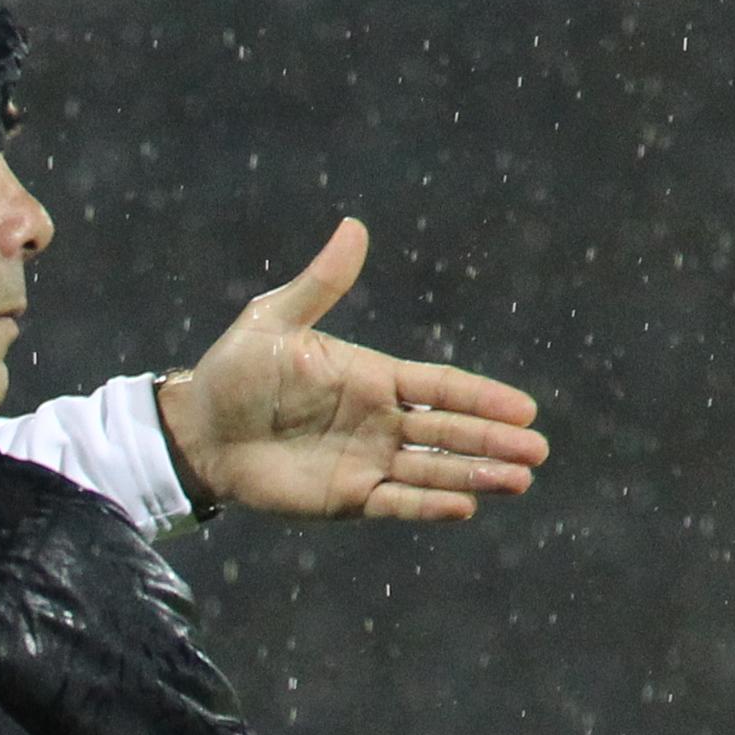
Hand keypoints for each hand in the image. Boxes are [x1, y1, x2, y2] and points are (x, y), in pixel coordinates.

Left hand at [157, 222, 546, 523]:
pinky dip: (426, 506)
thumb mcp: (275, 321)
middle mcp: (379, 421)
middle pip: (449, 431)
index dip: (482, 398)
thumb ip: (319, 285)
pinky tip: (463, 506)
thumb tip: (353, 228)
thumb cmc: (235, 371)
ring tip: (520, 481)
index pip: (441, 387)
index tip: (524, 409)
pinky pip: (394, 502)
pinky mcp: (344, 497)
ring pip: (432, 469)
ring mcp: (366, 460)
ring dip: (475, 474)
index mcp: (373, 377)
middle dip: (493, 441)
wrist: (196, 430)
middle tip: (538, 451)